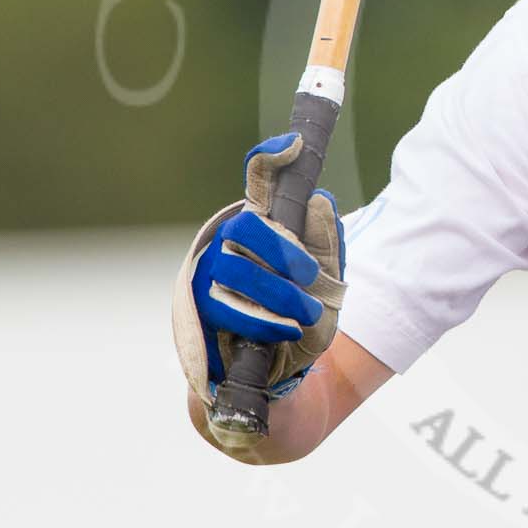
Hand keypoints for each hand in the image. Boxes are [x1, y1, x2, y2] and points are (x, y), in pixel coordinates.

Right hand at [177, 133, 346, 400]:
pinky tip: (287, 330)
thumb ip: (327, 243)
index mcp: (265, 229)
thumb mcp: (329, 283)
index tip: (293, 145)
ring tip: (305, 314)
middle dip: (283, 250)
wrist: (285, 382)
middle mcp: (232, 244)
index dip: (271, 158)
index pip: (260, 180)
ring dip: (279, 292)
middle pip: (246, 225)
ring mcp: (210, 276)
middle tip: (311, 276)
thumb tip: (321, 199)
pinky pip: (224, 306)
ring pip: (236, 266)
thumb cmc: (305, 322)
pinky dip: (263, 319)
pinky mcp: (197, 312)